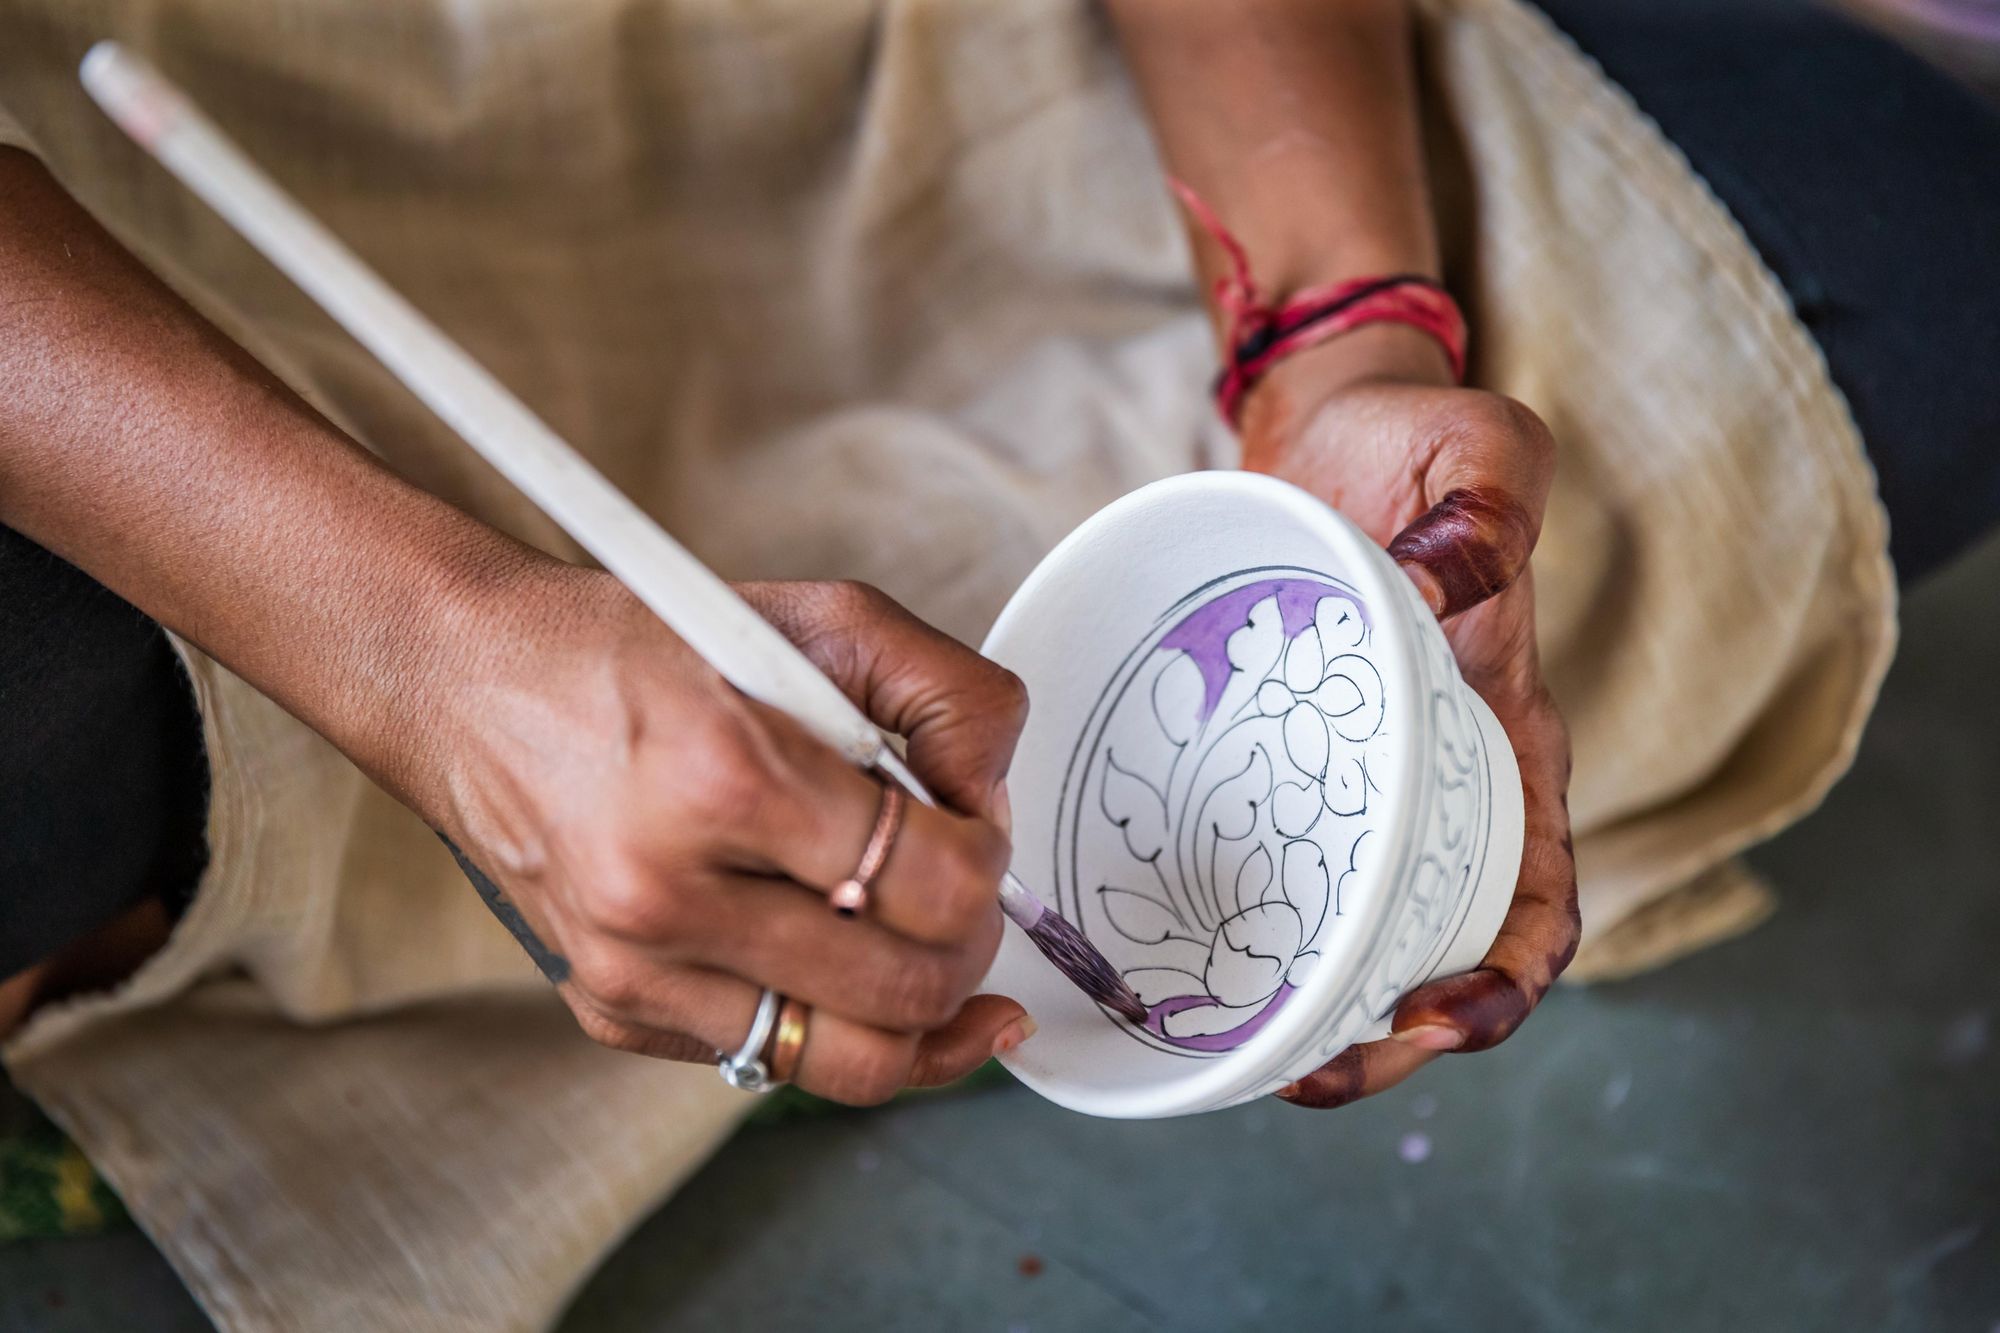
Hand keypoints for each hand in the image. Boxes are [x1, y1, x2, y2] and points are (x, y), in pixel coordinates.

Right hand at [415, 567, 1033, 1104]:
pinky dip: (825, 1016)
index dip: (989, 860)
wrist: (465, 682)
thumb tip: (993, 800)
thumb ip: (947, 693)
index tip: (971, 827)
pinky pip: (772, 1059)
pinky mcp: (610, 1011)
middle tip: (951, 884)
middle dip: (968, 942)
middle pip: (912, 991)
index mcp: (727, 777)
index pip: (939, 885)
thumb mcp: (817, 618)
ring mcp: (634, 971)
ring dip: (916, 1005)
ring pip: (855, 1063)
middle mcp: (670, 895)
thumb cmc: (641, 645)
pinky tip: (827, 951)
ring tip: (916, 941)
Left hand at [1240, 325, 1580, 1108]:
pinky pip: (1272, 864)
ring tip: (1237, 1056)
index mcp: (1509, 740)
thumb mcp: (1482, 449)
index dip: (1503, 983)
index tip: (1435, 1020)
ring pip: (1349, 931)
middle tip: (1305, 1075)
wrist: (1336, 423)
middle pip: (1438, 952)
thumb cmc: (1419, 440)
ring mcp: (1358, 784)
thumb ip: (1489, 511)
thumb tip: (1437, 596)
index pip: (1538, 897)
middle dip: (1385, 1041)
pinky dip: (1241, 928)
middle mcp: (1439, 784)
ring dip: (1306, 1011)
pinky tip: (1176, 961)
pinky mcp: (1284, 764)